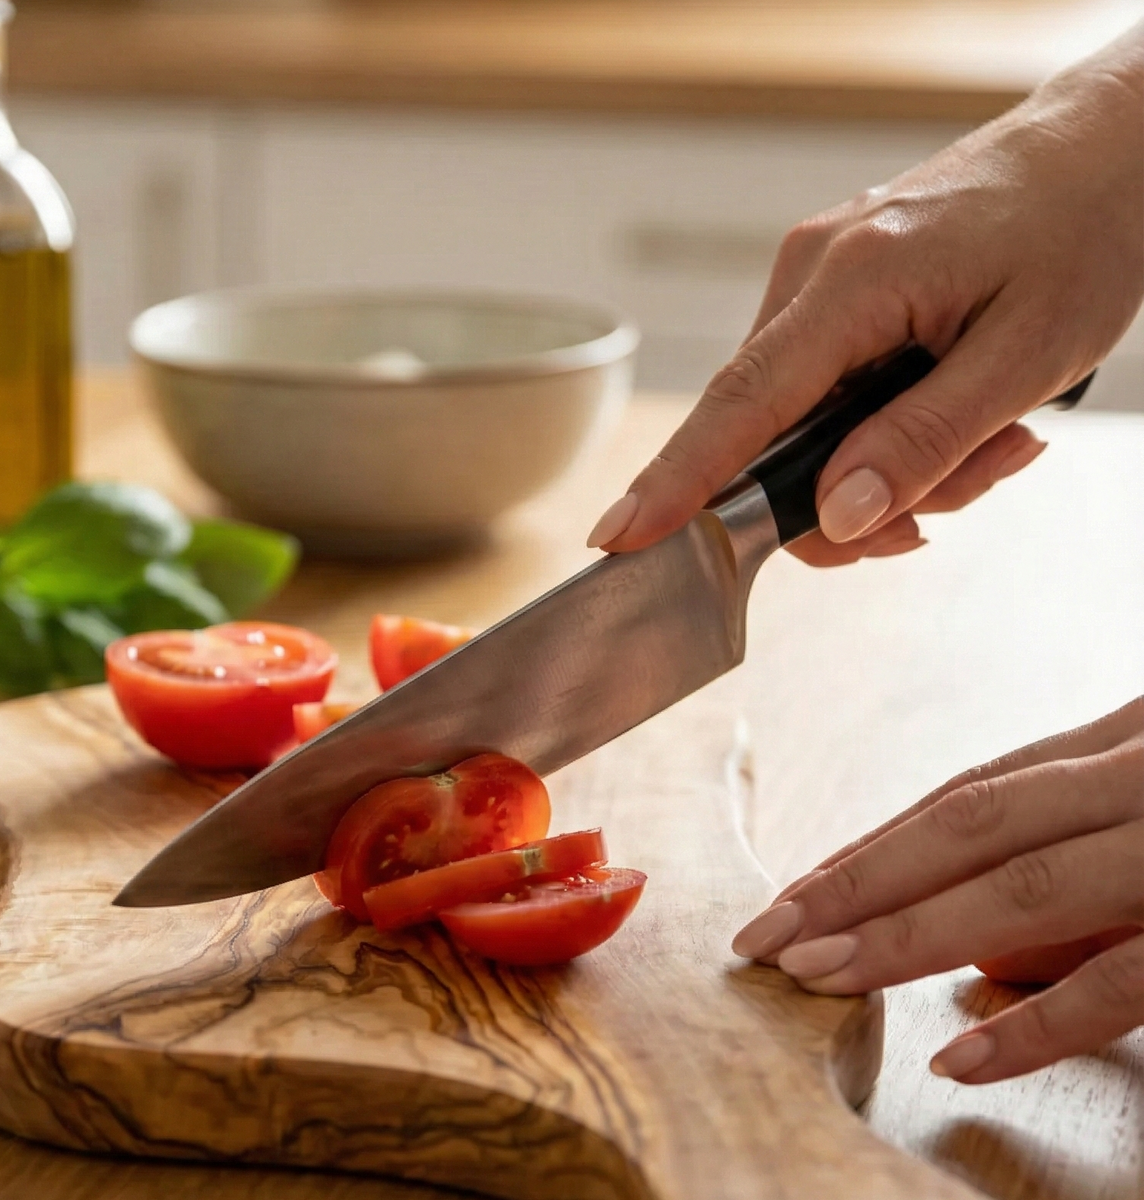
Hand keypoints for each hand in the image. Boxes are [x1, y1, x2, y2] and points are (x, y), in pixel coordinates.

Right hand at [587, 23, 1143, 565]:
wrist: (1115, 146)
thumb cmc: (1086, 229)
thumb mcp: (1027, 358)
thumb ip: (925, 441)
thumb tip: (838, 515)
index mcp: (853, 280)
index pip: (740, 404)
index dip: (677, 481)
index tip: (620, 536)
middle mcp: (813, 273)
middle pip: (769, 434)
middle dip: (845, 499)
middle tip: (948, 503)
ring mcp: (819, 278)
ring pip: (804, 424)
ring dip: (888, 465)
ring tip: (991, 445)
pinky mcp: (838, 290)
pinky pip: (828, 393)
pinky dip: (883, 429)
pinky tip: (957, 418)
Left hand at [730, 698, 1143, 1083]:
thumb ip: (1073, 873)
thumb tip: (984, 954)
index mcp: (1120, 746)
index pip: (967, 799)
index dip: (870, 851)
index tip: (788, 899)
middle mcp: (1139, 775)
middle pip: (967, 829)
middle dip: (854, 886)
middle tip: (763, 939)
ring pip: (1022, 887)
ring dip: (905, 936)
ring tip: (814, 977)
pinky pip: (1121, 982)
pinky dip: (1035, 1026)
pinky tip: (956, 1061)